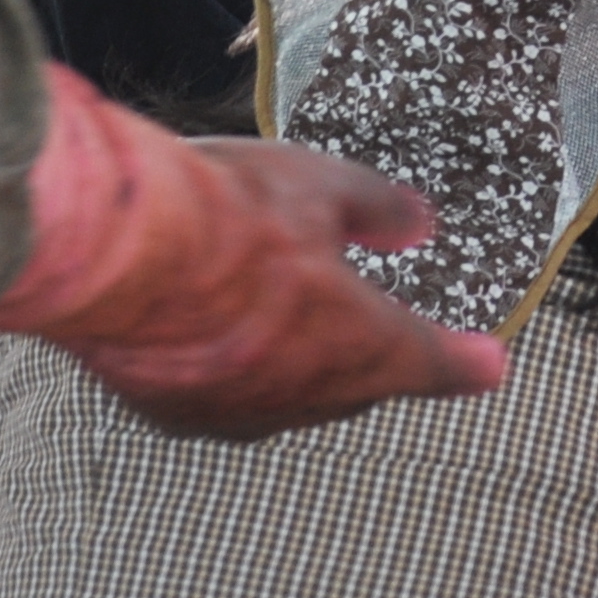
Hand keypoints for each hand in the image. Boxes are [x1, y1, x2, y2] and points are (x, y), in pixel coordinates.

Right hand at [0, 76, 508, 440]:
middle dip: (374, 356)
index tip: (490, 367)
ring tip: (291, 318)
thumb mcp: (319, 184)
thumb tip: (417, 223)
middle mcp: (303, 394)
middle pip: (358, 384)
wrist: (107, 253)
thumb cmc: (221, 213)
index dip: (466, 363)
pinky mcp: (172, 413)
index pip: (432, 363)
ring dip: (299, 363)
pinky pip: (225, 397)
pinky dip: (235, 369)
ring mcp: (236, 411)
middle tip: (382, 324)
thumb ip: (378, 209)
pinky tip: (220, 331)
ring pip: (290, 396)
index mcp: (358, 343)